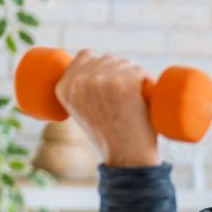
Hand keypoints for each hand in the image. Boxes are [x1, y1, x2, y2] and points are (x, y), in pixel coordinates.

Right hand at [53, 49, 159, 166]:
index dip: (101, 65)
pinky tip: (144, 100)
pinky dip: (147, 83)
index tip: (110, 82)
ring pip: (125, 64)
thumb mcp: (82, 111)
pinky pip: (140, 72)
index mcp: (64, 87)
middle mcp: (79, 82)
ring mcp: (101, 81)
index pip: (85, 56)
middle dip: (121, 73)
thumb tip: (95, 68)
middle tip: (125, 100)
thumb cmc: (110, 136)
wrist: (126, 156)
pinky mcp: (123, 83)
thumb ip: (81, 90)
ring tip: (133, 103)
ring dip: (135, 78)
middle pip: (108, 59)